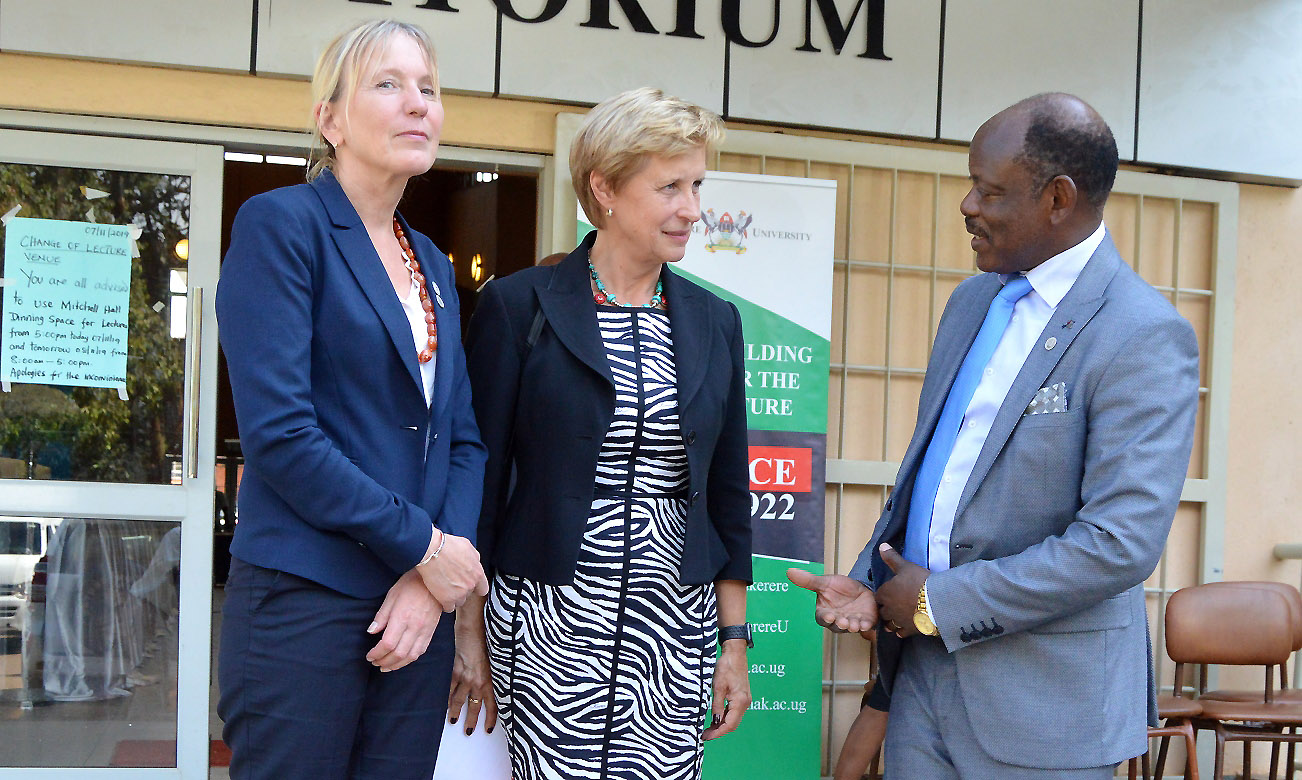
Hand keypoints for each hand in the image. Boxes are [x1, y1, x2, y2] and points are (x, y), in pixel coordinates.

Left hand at [366, 569, 442, 671]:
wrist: (436, 580)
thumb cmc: (411, 585)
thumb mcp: (391, 595)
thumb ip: (381, 616)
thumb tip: (371, 632)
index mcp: (402, 617)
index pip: (387, 643)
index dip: (376, 653)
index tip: (369, 655)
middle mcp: (414, 627)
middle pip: (398, 653)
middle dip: (384, 661)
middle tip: (374, 662)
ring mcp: (424, 630)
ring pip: (410, 656)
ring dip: (396, 665)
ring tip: (386, 666)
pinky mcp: (431, 632)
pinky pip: (420, 651)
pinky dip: (409, 659)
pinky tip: (401, 660)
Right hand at [416, 530, 489, 610]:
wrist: (430, 551)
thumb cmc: (448, 546)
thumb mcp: (468, 547)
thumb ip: (474, 558)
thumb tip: (475, 563)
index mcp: (478, 573)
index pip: (483, 589)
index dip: (475, 588)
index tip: (469, 585)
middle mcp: (470, 585)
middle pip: (469, 594)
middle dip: (462, 590)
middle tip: (452, 582)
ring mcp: (459, 594)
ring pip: (459, 602)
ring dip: (453, 597)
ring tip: (444, 588)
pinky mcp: (446, 600)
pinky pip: (449, 608)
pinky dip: (445, 604)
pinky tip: (440, 596)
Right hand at [448, 596, 496, 734]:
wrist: (474, 626)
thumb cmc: (487, 639)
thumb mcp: (496, 658)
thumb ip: (493, 673)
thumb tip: (494, 683)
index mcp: (490, 678)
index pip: (493, 704)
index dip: (491, 718)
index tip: (488, 728)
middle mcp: (478, 680)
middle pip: (475, 706)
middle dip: (472, 721)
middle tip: (469, 731)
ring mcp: (465, 676)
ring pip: (459, 700)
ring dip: (456, 712)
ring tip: (454, 721)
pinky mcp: (454, 670)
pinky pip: (449, 688)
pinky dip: (446, 697)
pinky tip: (444, 704)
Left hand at [703, 641, 750, 739]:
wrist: (735, 653)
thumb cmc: (727, 666)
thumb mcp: (718, 687)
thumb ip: (717, 705)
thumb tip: (714, 721)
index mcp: (740, 702)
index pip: (729, 724)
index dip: (717, 733)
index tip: (706, 737)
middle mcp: (745, 703)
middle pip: (733, 724)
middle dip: (719, 731)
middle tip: (705, 735)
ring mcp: (744, 700)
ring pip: (733, 719)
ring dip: (721, 725)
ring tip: (708, 728)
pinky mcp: (742, 697)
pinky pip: (734, 712)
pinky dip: (725, 717)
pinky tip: (715, 718)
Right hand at [787, 568, 877, 634]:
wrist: (860, 588)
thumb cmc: (840, 588)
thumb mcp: (825, 582)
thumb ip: (809, 581)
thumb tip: (789, 571)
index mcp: (826, 612)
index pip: (822, 618)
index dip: (825, 618)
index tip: (828, 616)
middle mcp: (838, 620)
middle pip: (837, 626)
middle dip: (840, 624)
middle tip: (843, 622)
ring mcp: (852, 622)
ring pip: (851, 627)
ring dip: (852, 626)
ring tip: (854, 624)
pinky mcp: (865, 621)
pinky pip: (866, 625)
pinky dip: (866, 625)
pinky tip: (866, 624)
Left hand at [875, 544, 928, 638]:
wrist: (936, 601)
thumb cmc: (919, 581)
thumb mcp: (905, 566)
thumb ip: (892, 558)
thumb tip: (881, 545)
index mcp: (885, 593)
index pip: (877, 597)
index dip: (883, 596)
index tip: (889, 594)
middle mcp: (888, 609)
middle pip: (882, 612)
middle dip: (885, 609)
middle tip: (893, 606)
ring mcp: (898, 621)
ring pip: (889, 624)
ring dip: (891, 621)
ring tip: (897, 618)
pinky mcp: (909, 630)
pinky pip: (900, 633)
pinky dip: (901, 631)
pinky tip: (906, 627)